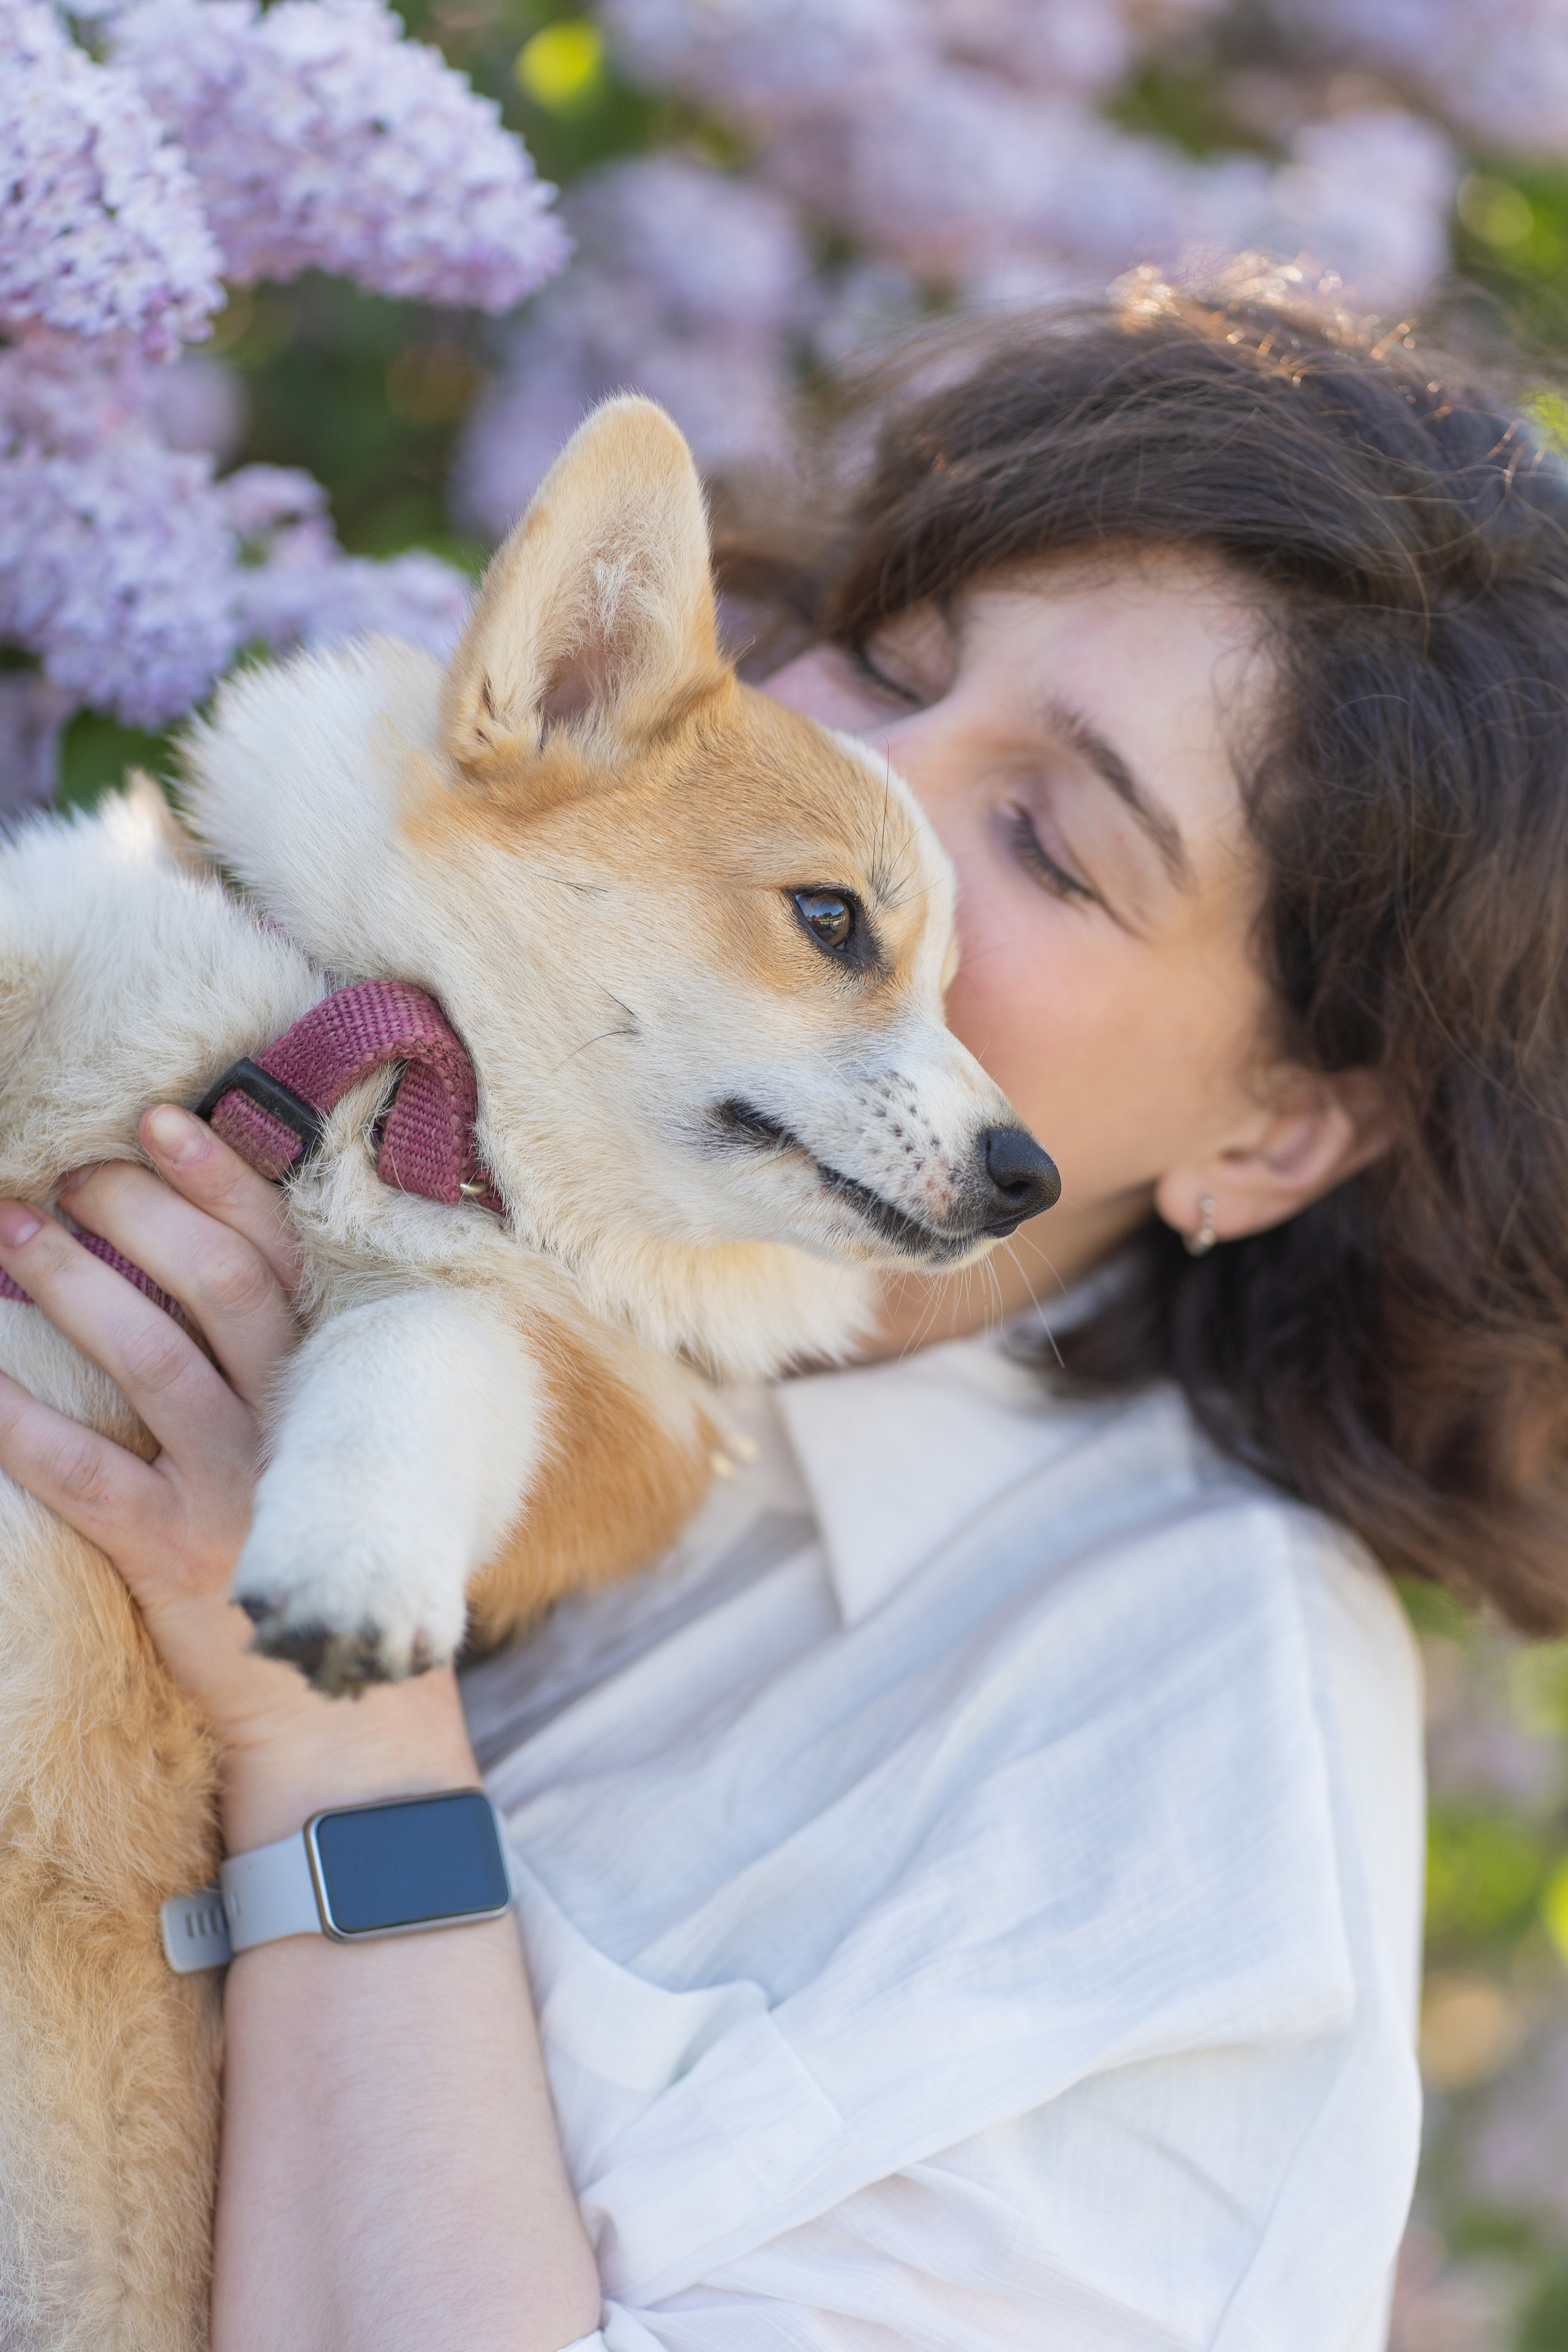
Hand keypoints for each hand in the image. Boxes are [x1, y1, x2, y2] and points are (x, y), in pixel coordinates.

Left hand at [0, 1107, 477, 1845]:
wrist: (342, 1712)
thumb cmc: (325, 1546)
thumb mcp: (342, 1441)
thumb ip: (295, 1358)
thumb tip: (197, 1250)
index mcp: (338, 1381)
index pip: (283, 1256)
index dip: (222, 1181)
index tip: (159, 1120)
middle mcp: (293, 1423)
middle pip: (218, 1287)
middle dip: (136, 1216)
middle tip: (66, 1174)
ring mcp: (236, 1490)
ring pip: (151, 1360)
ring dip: (75, 1286)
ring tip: (13, 1234)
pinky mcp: (175, 1557)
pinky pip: (85, 1474)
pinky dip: (21, 1420)